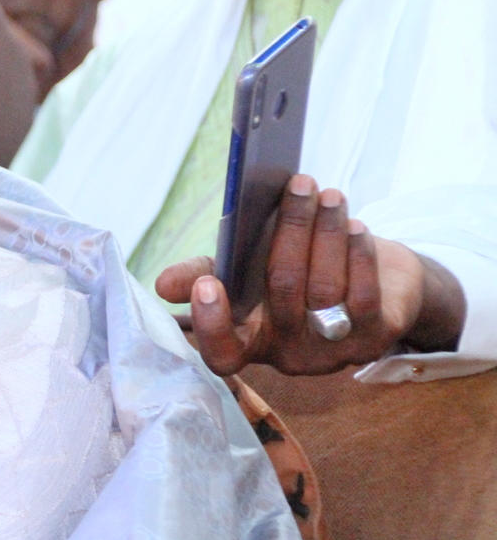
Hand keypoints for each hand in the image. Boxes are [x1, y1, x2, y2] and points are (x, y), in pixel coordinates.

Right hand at [157, 176, 465, 375]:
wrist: (377, 291)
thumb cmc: (290, 276)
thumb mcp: (243, 275)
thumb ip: (203, 274)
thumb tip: (163, 286)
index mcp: (250, 342)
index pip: (224, 354)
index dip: (212, 325)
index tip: (205, 284)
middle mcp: (289, 354)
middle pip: (284, 292)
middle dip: (291, 230)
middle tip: (299, 184)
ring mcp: (333, 351)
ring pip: (324, 289)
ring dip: (327, 232)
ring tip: (328, 194)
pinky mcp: (374, 339)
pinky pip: (362, 297)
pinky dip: (357, 255)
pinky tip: (353, 226)